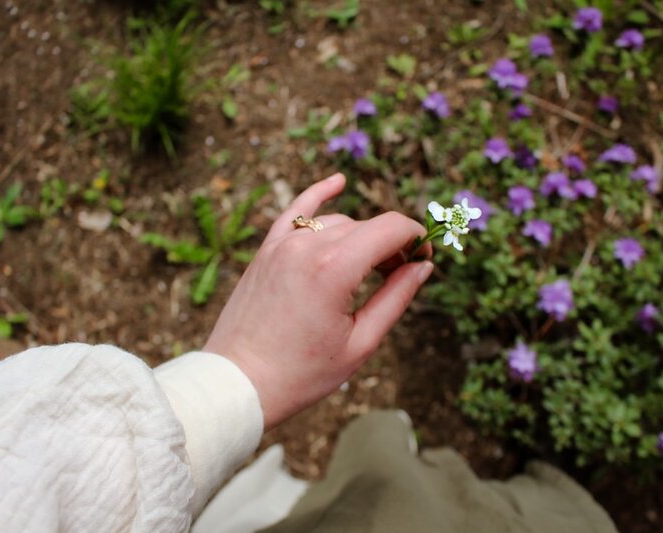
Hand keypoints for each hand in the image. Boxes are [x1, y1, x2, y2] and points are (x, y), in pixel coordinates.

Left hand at [204, 173, 432, 428]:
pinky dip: (319, 194)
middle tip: (401, 274)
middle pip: (367, 225)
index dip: (416, 239)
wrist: (237, 383)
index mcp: (335, 268)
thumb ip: (396, 298)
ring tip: (371, 268)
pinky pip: (296, 211)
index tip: (424, 260)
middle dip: (392, 243)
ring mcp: (282, 244)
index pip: (391, 228)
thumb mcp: (360, 343)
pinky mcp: (266, 250)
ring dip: (362, 237)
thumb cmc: (301, 373)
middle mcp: (308, 246)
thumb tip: (423, 267)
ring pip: (338, 222)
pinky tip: (339, 182)